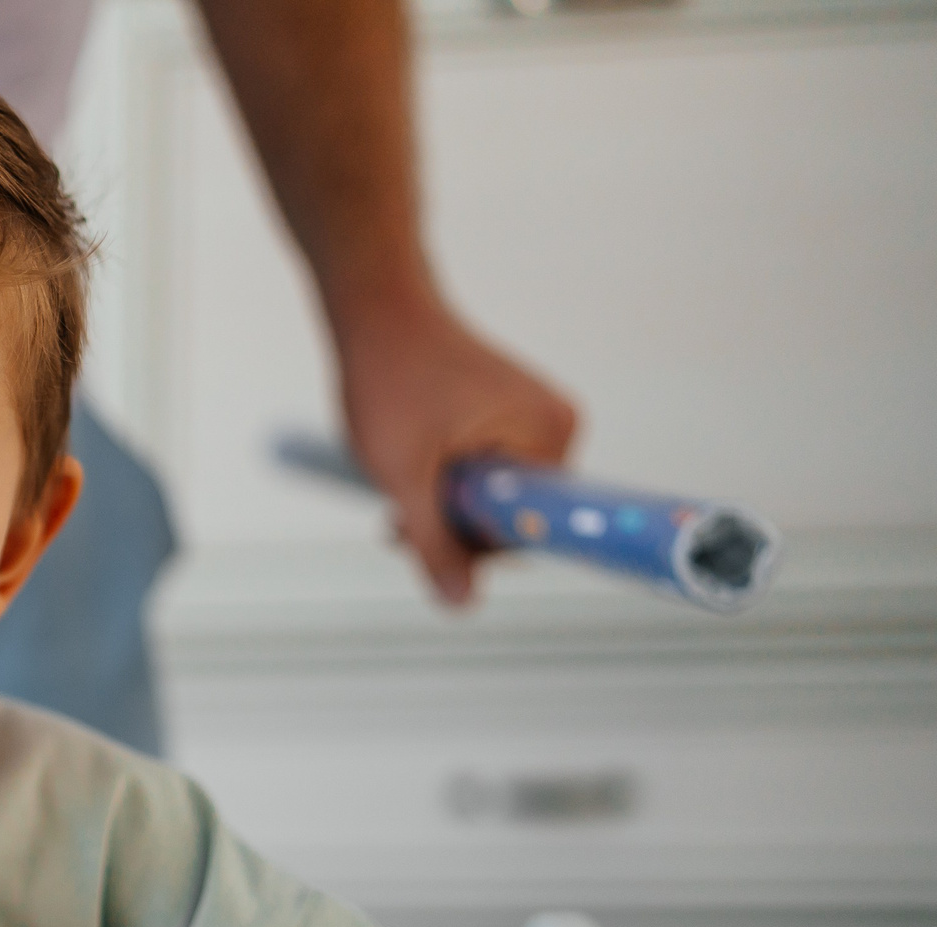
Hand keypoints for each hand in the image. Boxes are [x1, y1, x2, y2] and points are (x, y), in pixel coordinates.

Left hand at [336, 300, 577, 605]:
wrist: (377, 310)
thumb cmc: (389, 381)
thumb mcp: (405, 476)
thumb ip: (434, 544)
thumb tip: (462, 607)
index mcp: (550, 436)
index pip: (533, 530)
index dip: (480, 548)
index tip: (430, 538)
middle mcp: (559, 428)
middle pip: (514, 520)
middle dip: (453, 529)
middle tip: (397, 519)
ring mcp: (537, 422)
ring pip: (494, 502)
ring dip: (444, 511)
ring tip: (398, 494)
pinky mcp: (513, 420)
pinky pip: (490, 477)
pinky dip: (449, 487)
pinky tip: (412, 476)